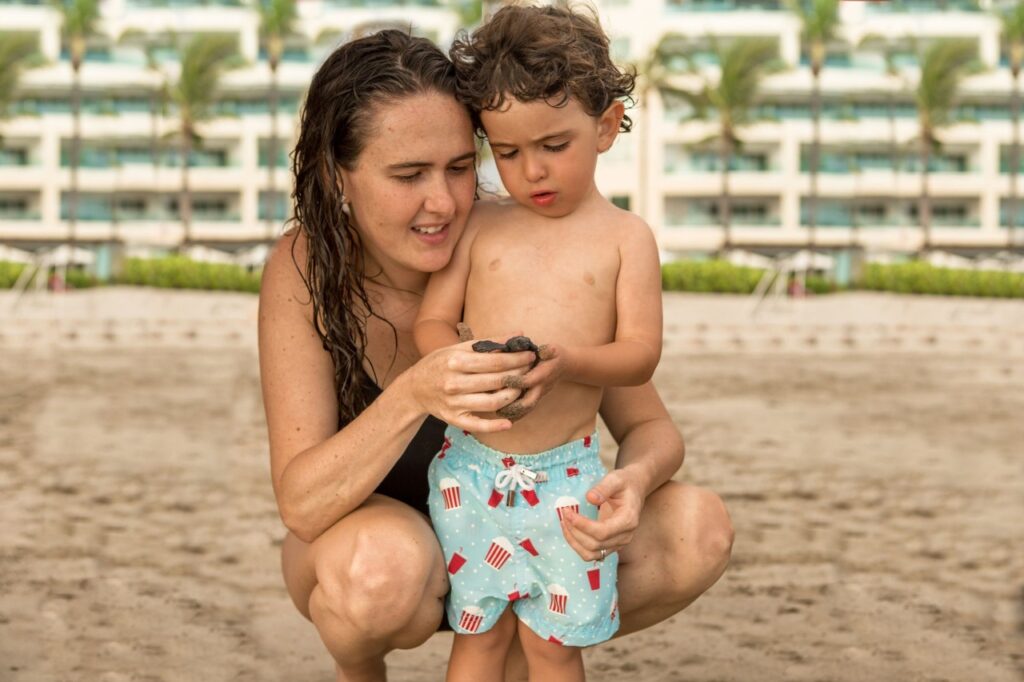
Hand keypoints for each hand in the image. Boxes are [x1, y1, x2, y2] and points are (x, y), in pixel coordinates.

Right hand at [409, 334, 535, 432]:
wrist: (414, 388)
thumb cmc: (440, 363)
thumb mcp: (458, 348)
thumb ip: (489, 342)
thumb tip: (519, 335)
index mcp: (456, 361)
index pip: (495, 361)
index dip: (517, 359)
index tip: (531, 355)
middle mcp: (454, 383)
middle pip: (496, 380)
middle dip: (519, 374)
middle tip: (531, 370)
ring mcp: (454, 403)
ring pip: (492, 402)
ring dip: (513, 396)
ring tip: (522, 388)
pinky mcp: (453, 419)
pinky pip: (478, 425)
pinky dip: (495, 426)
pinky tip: (509, 423)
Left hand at [493, 344, 568, 421]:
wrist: (565, 367)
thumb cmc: (554, 356)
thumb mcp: (553, 349)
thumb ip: (547, 350)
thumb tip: (542, 350)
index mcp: (543, 375)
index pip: (529, 381)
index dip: (516, 381)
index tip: (502, 380)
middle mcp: (541, 388)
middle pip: (528, 402)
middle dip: (512, 406)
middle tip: (496, 406)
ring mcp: (538, 396)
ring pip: (526, 409)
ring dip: (513, 413)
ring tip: (497, 413)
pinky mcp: (535, 399)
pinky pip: (526, 411)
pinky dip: (516, 416)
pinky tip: (503, 417)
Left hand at [559, 468, 643, 561]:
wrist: (633, 490)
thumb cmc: (625, 484)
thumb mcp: (615, 479)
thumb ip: (603, 488)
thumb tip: (589, 498)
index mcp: (628, 521)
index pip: (603, 532)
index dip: (583, 525)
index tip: (568, 512)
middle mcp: (625, 537)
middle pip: (595, 544)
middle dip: (575, 531)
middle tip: (564, 513)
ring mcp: (618, 544)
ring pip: (591, 553)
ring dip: (574, 541)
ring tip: (564, 523)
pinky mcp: (610, 546)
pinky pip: (591, 553)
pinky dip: (577, 545)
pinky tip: (570, 530)